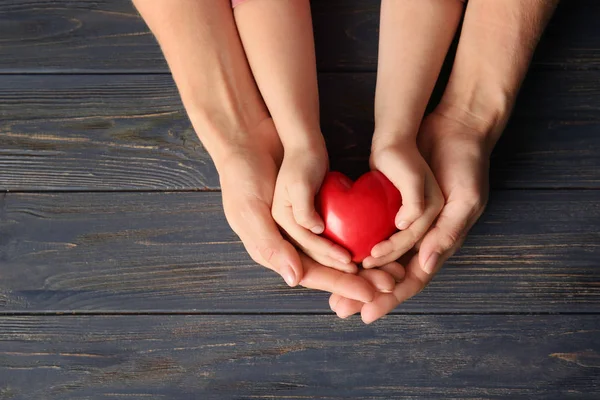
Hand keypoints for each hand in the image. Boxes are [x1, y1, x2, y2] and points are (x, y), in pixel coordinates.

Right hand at [217, 118, 392, 299]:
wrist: (246, 141)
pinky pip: (337, 230)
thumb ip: (271, 244)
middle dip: (357, 278)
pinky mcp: (312, 210)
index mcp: (271, 249)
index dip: (339, 283)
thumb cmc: (242, 177)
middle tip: (388, 283)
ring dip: (361, 262)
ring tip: (390, 269)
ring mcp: (300, 227)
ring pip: (335, 252)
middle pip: (327, 268)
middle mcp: (287, 243)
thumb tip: (295, 278)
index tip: (368, 290)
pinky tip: (377, 242)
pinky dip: (356, 238)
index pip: (310, 273)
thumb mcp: (250, 211)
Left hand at [329, 110, 490, 321]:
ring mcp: (404, 222)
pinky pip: (370, 231)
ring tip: (332, 289)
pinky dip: (355, 245)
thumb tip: (425, 265)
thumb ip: (448, 232)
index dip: (390, 298)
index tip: (367, 314)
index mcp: (440, 242)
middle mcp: (420, 238)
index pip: (412, 278)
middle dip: (366, 293)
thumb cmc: (466, 163)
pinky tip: (337, 255)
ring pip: (377, 258)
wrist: (455, 127)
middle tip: (339, 309)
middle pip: (390, 275)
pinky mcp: (389, 205)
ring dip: (356, 275)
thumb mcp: (466, 199)